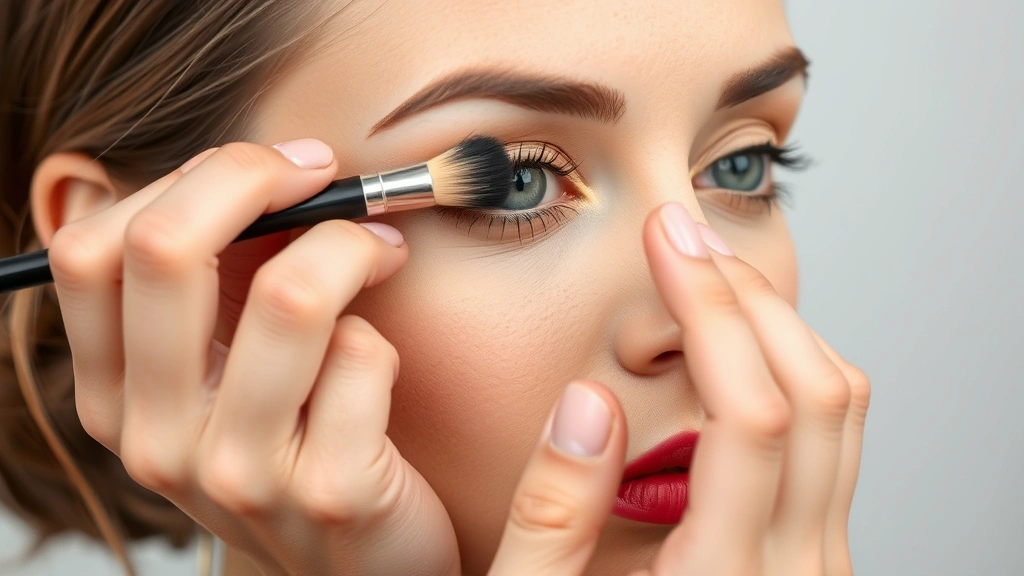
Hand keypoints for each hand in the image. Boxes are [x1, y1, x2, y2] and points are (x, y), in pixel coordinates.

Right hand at [47, 139, 459, 575]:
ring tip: (382, 252)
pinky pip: (362, 356)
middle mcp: (157, 437)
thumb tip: (258, 177)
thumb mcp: (226, 377)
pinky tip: (383, 364)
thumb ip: (214, 290)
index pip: (91, 249)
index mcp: (116, 396)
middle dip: (258, 178)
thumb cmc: (298, 446)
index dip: (186, 181)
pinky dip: (385, 336)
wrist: (358, 569)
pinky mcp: (329, 490)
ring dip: (352, 247)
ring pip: (289, 294)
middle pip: (164, 248)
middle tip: (326, 180)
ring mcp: (238, 471)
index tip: (270, 171)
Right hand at [486, 202, 869, 574]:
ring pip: (843, 415)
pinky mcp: (816, 563)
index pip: (753, 412)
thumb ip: (553, 517)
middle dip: (749, 296)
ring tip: (706, 280)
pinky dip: (794, 373)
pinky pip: (835, 444)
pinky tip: (732, 352)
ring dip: (779, 328)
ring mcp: (819, 570)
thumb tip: (589, 402)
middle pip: (819, 396)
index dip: (712, 309)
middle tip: (686, 239)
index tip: (668, 243)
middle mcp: (796, 574)